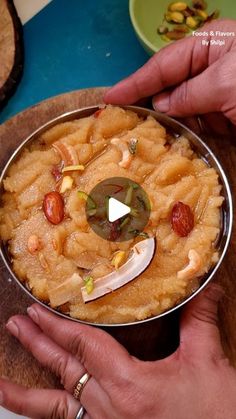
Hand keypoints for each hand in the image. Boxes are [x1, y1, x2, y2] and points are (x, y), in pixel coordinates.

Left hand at [1, 284, 235, 418]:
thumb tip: (206, 287)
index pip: (83, 348)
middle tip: (15, 324)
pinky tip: (37, 410)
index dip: (58, 326)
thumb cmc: (215, 413)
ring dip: (25, 393)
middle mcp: (110, 410)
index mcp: (130, 386)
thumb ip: (199, 321)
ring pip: (56, 408)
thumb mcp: (207, 363)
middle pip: (63, 371)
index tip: (37, 310)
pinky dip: (49, 415)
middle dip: (36, 345)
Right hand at [104, 19, 235, 134]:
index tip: (110, 98)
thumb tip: (161, 105)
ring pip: (184, 111)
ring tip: (166, 135)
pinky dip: (196, 135)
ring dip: (179, 125)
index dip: (135, 83)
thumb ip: (189, 94)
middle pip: (170, 89)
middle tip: (129, 123)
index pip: (162, 65)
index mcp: (208, 46)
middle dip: (156, 107)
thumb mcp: (225, 82)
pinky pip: (200, 126)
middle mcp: (209, 68)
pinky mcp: (225, 115)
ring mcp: (217, 93)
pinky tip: (193, 140)